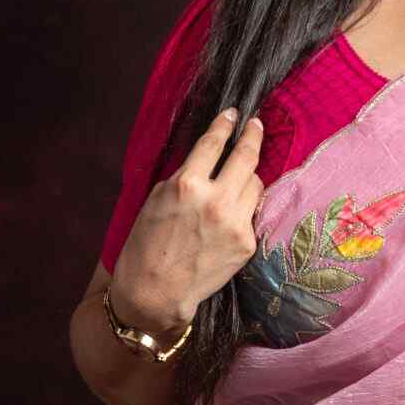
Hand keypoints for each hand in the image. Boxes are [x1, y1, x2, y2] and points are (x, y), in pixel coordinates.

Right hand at [110, 109, 265, 331]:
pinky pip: (253, 213)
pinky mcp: (247, 243)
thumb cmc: (148, 243)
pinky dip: (245, 207)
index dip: (226, 125)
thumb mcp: (158, 198)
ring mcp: (235, 223)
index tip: (234, 114)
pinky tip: (235, 210)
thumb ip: (186, 176)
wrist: (156, 290)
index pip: (214, 144)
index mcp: (187, 184)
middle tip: (256, 126)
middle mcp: (216, 201)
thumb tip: (208, 161)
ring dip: (248, 176)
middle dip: (254, 137)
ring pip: (256, 184)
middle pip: (246, 158)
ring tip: (239, 176)